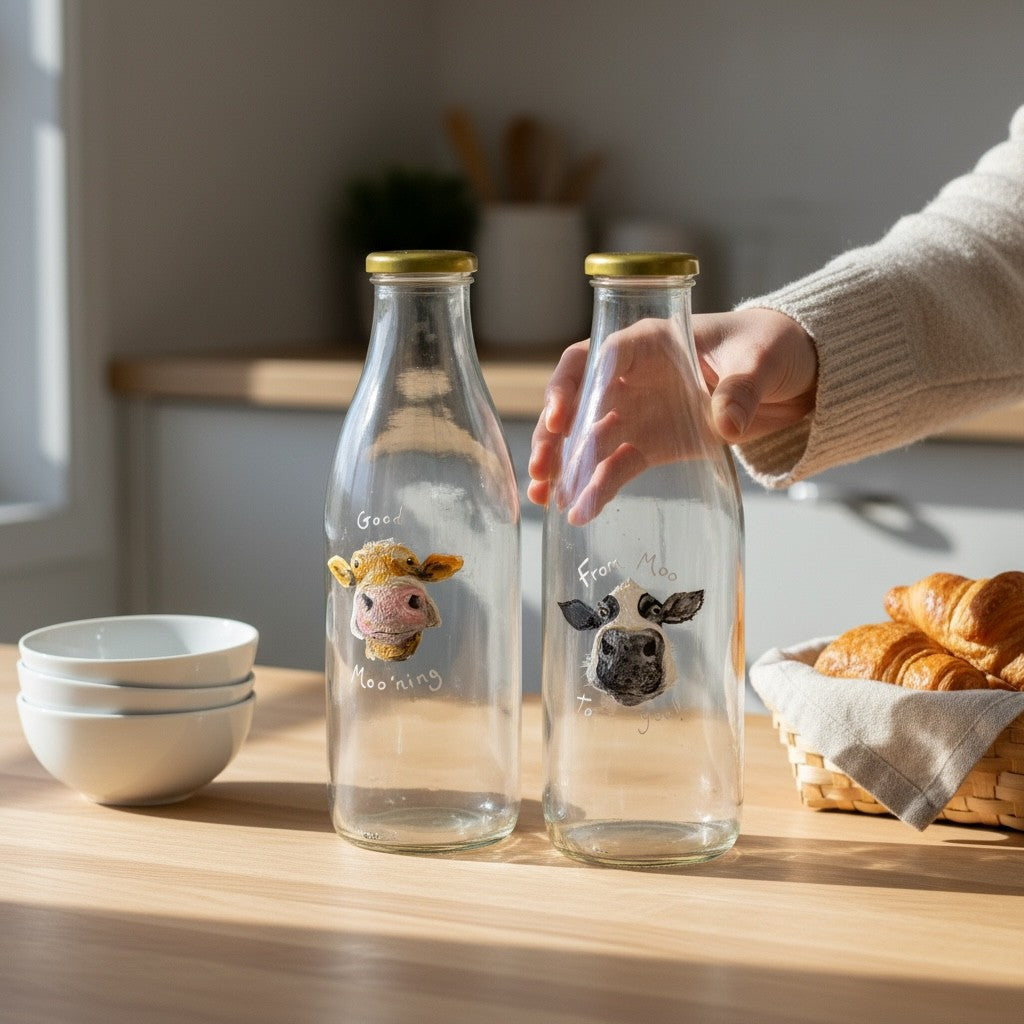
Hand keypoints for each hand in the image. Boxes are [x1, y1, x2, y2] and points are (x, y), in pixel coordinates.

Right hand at [527, 308, 816, 520]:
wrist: (787, 378)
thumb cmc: (768, 349)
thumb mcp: (762, 360)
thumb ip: (743, 388)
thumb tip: (726, 424)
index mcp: (650, 342)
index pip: (598, 357)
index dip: (573, 386)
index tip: (561, 418)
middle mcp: (631, 377)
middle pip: (577, 400)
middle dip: (553, 433)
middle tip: (541, 464)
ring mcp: (636, 412)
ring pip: (586, 438)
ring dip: (562, 466)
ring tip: (544, 497)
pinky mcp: (648, 445)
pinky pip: (614, 467)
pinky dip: (595, 489)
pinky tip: (578, 512)